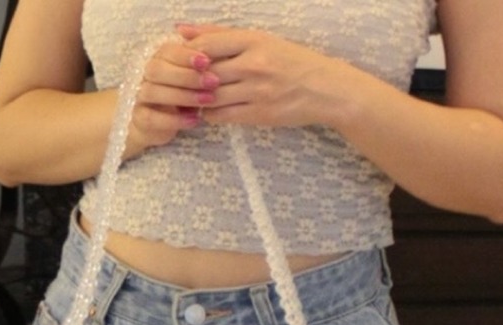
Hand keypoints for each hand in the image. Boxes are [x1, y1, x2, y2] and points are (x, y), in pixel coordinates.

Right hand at [124, 35, 220, 156]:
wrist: (156, 124)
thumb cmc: (180, 96)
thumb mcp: (192, 78)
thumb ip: (199, 63)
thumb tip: (215, 47)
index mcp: (157, 59)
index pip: (167, 51)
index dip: (186, 55)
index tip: (207, 62)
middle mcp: (144, 75)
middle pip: (158, 69)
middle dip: (187, 75)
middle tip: (213, 82)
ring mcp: (139, 96)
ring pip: (154, 92)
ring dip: (183, 96)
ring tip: (207, 101)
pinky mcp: (139, 118)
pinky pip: (151, 118)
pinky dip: (174, 120)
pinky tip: (194, 120)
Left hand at [173, 24, 344, 129]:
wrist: (325, 90)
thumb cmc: (292, 62)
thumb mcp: (261, 40)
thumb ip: (221, 36)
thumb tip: (182, 30)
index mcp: (255, 40)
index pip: (208, 44)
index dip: (187, 53)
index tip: (179, 58)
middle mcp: (254, 64)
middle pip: (206, 71)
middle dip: (188, 78)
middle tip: (177, 81)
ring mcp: (257, 91)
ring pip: (211, 96)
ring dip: (196, 98)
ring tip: (190, 96)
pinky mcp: (259, 114)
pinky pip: (222, 115)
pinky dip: (209, 113)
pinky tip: (207, 109)